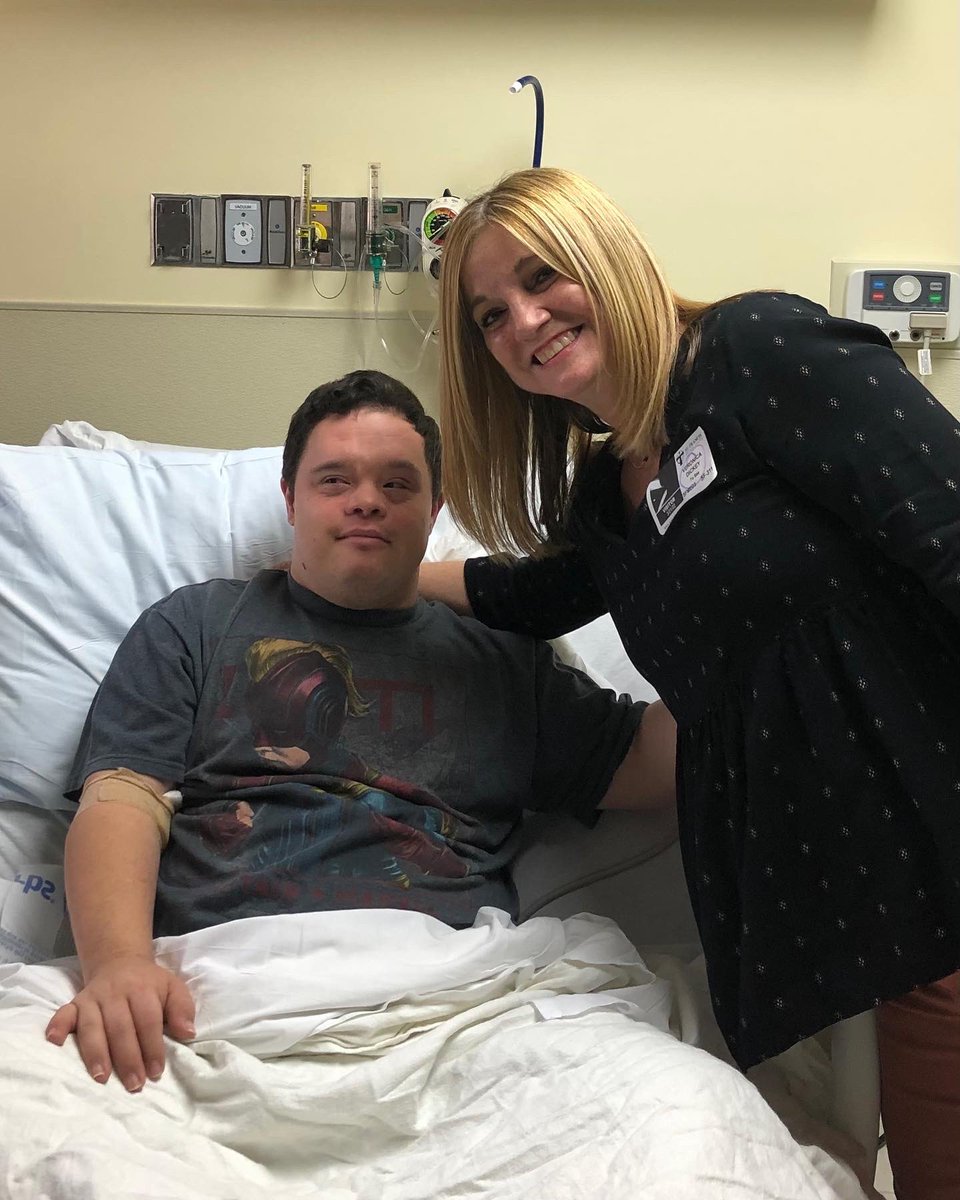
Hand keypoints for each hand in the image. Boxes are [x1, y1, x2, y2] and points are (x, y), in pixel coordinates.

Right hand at [45, 955, 194, 1090]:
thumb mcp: (173, 988)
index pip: (148, 1021)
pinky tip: (54, 1042)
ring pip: (92, 1026)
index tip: (156, 1073)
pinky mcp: (75, 1002)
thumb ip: (182, 1009)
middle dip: (127, 1058)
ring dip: (96, 1052)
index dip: (152, 1047)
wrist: (120, 962)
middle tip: (134, 1084)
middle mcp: (116, 993)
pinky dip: (57, 1026)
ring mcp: (93, 998)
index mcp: (143, 989)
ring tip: (102, 1077)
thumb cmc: (150, 984)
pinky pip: (64, 1013)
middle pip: (120, 1027)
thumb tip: (188, 1033)